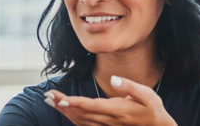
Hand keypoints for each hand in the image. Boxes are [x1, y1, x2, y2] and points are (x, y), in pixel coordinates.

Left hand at [44, 75, 176, 125]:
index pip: (91, 106)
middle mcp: (108, 120)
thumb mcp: (146, 94)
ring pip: (80, 120)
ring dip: (64, 111)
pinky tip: (63, 111)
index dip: (74, 103)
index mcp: (116, 110)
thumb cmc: (152, 109)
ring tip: (49, 101)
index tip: (60, 99)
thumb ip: (129, 86)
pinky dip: (72, 118)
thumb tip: (113, 78)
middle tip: (47, 96)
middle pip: (80, 113)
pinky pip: (84, 124)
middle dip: (62, 105)